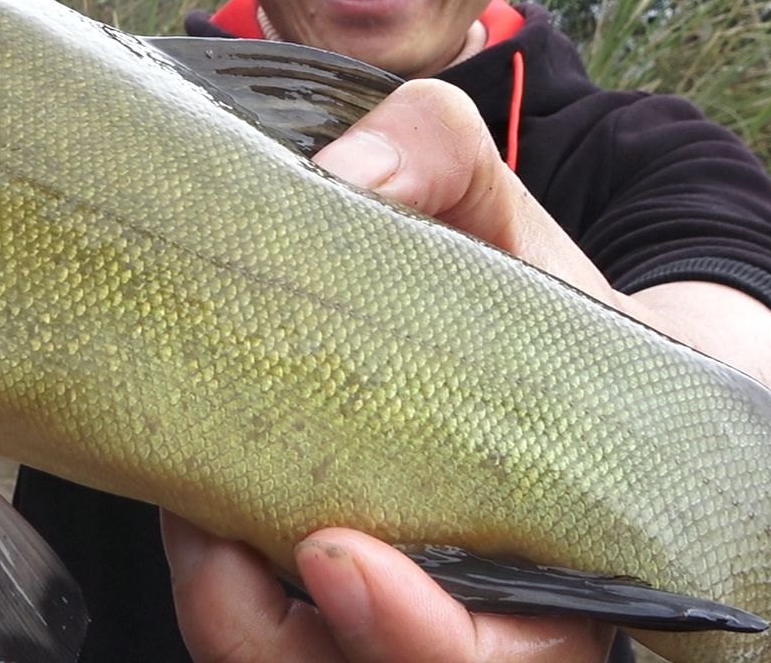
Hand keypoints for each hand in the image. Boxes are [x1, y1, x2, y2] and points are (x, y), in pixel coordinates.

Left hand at [164, 78, 770, 659]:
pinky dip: (218, 598)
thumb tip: (346, 176)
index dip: (418, 632)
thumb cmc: (534, 295)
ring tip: (194, 508)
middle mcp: (494, 615)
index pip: (510, 655)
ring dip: (230, 617)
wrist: (526, 347)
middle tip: (214, 536)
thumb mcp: (503, 211)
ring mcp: (403, 618)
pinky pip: (262, 645)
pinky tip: (198, 510)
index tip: (336, 555)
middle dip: (279, 636)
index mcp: (575, 558)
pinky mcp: (324, 611)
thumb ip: (442, 158)